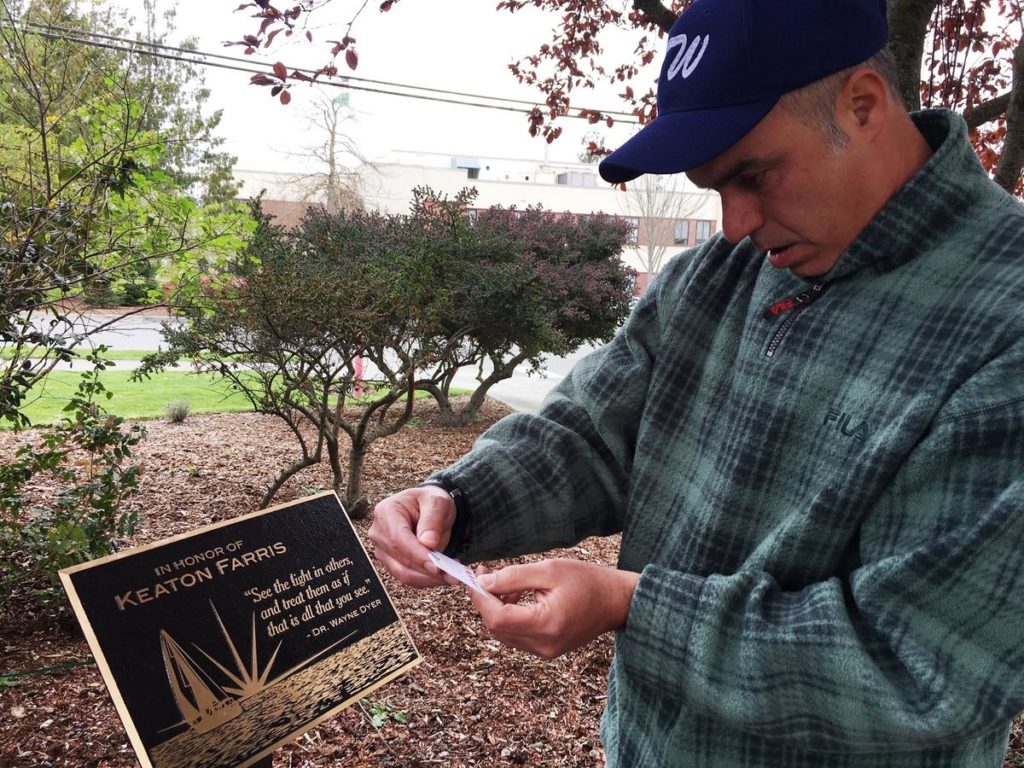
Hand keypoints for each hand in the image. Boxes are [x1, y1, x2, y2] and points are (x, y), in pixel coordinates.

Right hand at [368, 486, 456, 587]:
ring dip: (429, 578)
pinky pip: (408, 578)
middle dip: (427, 570)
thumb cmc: (431, 502)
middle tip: (453, 574)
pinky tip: (443, 575)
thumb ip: (433, 519)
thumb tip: (428, 543)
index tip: (436, 566)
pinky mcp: (391, 563)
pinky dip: (427, 580)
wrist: (429, 510)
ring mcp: (383, 550)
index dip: (417, 555)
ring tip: (452, 575)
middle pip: (400, 559)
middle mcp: (379, 533)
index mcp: (386, 512)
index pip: (398, 539)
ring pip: (403, 574)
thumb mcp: (437, 502)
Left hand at [470, 559, 639, 658]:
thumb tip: (483, 582)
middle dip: (485, 601)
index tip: (474, 575)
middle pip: (497, 628)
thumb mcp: (550, 569)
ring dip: (496, 608)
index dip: (480, 597)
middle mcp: (543, 645)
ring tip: (506, 582)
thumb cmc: (589, 581)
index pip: (497, 618)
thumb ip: (514, 576)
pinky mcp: (547, 650)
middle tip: (484, 574)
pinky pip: (517, 635)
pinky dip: (510, 616)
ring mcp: (545, 651)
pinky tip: (517, 596)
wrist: (618, 602)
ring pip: (504, 633)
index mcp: (546, 625)